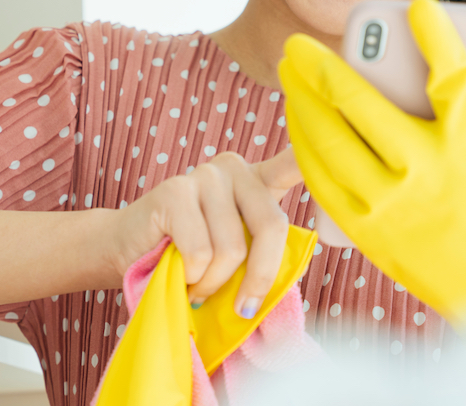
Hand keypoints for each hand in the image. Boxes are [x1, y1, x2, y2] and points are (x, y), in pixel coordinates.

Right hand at [107, 149, 301, 317]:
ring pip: (232, 247)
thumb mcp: (232, 252)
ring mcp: (204, 175)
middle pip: (272, 226)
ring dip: (213, 283)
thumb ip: (262, 248)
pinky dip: (190, 277)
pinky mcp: (174, 190)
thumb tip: (304, 260)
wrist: (124, 251)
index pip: (295, 163)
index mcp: (256, 181)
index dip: (319, 161)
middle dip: (259, 277)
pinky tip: (178, 270)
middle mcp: (234, 168)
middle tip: (241, 307)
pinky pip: (200, 252)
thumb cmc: (186, 257)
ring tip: (196, 284)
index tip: (341, 157)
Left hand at [279, 0, 465, 329]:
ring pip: (329, 139)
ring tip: (290, 76)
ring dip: (301, 101)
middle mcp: (425, 172)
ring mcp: (388, 202)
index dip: (437, 36)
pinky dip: (302, 144)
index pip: (452, 78)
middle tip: (299, 44)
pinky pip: (318, 177)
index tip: (419, 7)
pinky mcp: (363, 228)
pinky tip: (296, 122)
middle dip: (321, 65)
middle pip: (361, 104)